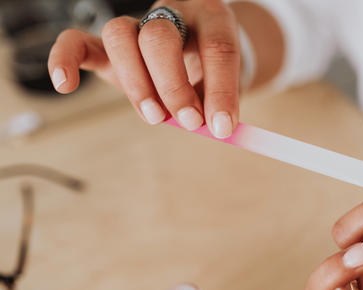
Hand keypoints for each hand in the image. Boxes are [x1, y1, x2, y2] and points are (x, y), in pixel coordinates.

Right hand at [48, 0, 240, 137]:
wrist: (198, 52)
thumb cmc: (213, 70)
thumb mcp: (227, 86)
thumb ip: (219, 105)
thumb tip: (217, 131)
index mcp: (210, 18)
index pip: (217, 46)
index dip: (221, 89)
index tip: (223, 127)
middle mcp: (171, 14)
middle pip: (160, 37)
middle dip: (174, 86)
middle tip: (190, 122)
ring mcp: (136, 26)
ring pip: (120, 35)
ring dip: (137, 83)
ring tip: (156, 117)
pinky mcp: (107, 46)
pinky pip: (76, 41)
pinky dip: (66, 59)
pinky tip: (66, 84)